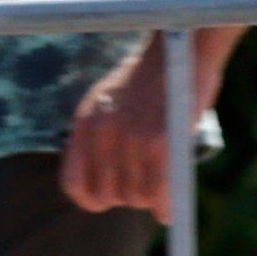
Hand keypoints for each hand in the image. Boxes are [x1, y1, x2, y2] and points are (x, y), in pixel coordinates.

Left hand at [60, 37, 207, 221]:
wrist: (183, 45)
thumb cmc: (154, 74)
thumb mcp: (112, 100)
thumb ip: (104, 134)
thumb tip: (111, 174)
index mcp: (85, 123)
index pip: (73, 184)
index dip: (92, 198)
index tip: (109, 198)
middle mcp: (102, 133)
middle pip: (107, 195)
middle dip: (129, 196)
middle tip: (148, 186)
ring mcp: (129, 139)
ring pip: (134, 197)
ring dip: (150, 199)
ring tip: (163, 183)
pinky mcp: (159, 143)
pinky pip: (158, 192)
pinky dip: (166, 207)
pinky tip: (170, 210)